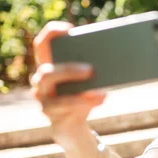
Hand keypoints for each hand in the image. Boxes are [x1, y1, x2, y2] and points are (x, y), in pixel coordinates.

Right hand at [31, 22, 105, 140]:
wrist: (73, 128)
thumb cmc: (81, 98)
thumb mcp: (87, 83)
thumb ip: (92, 69)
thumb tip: (116, 56)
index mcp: (50, 67)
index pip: (42, 45)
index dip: (52, 33)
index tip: (70, 29)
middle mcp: (41, 82)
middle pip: (47, 72)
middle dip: (69, 70)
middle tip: (91, 70)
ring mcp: (44, 100)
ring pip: (54, 94)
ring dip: (76, 89)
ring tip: (98, 89)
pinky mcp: (53, 116)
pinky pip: (66, 109)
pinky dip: (85, 103)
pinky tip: (101, 98)